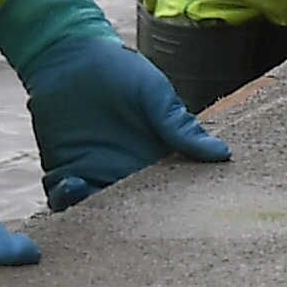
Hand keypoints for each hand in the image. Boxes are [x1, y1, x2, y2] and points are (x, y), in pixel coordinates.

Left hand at [0, 0, 228, 210]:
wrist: (69, 55)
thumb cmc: (119, 69)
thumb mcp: (155, 94)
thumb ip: (181, 126)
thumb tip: (222, 154)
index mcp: (156, 158)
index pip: (169, 194)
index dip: (173, 213)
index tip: (178, 223)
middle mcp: (127, 172)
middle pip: (134, 211)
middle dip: (135, 226)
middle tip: (136, 230)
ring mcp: (94, 174)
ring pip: (99, 211)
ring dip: (98, 217)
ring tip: (100, 206)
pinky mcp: (64, 172)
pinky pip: (65, 198)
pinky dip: (69, 201)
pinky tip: (74, 187)